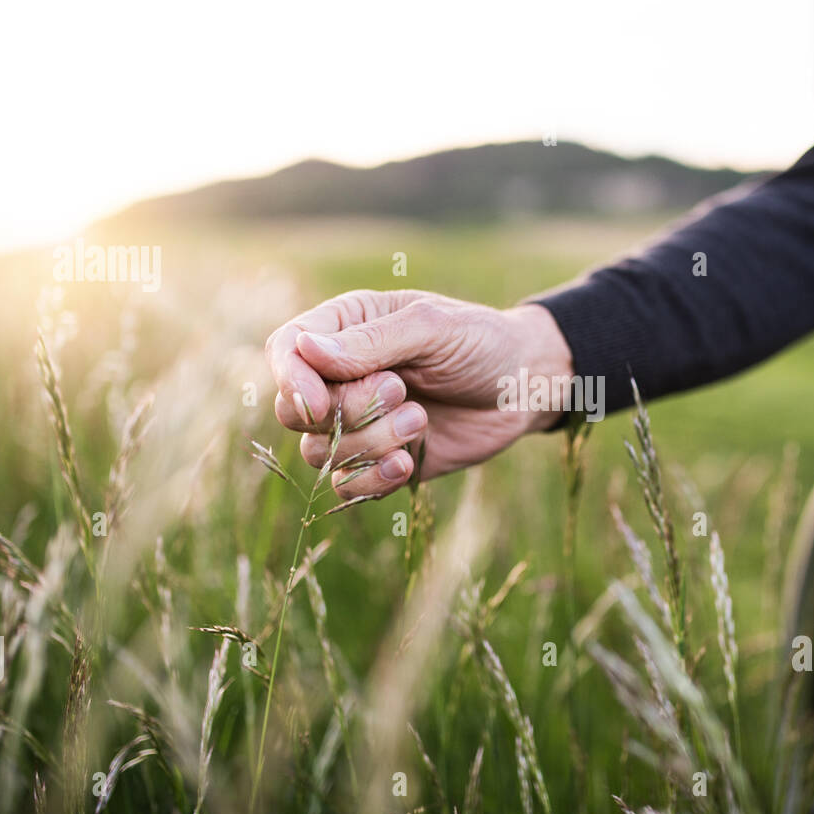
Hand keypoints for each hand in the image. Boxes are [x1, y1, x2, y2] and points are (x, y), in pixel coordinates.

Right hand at [265, 289, 573, 497]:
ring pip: (319, 452)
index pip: (286, 350)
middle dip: (344, 411)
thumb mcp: (433, 329)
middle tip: (399, 391)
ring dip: (368, 443)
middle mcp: (342, 376)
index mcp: (346, 328)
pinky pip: (346, 485)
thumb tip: (305, 350)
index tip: (319, 404)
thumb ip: (371, 342)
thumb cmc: (482, 343)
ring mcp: (358, 422)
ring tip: (420, 420)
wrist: (527, 388)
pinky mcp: (379, 460)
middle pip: (293, 409)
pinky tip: (407, 462)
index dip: (291, 380)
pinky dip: (372, 479)